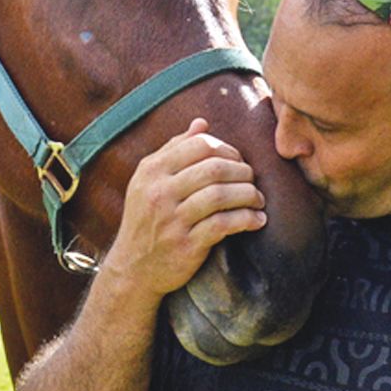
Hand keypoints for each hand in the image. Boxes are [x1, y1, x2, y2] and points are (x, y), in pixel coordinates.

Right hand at [102, 117, 266, 306]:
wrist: (133, 267)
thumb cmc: (146, 218)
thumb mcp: (149, 180)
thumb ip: (175, 149)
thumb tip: (202, 123)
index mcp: (152, 170)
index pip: (199, 145)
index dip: (227, 149)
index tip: (237, 161)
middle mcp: (159, 192)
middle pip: (214, 168)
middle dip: (242, 171)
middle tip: (252, 180)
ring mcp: (172, 220)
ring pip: (220, 195)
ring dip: (248, 194)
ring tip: (257, 199)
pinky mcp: (186, 245)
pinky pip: (223, 225)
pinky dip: (246, 219)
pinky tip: (257, 220)